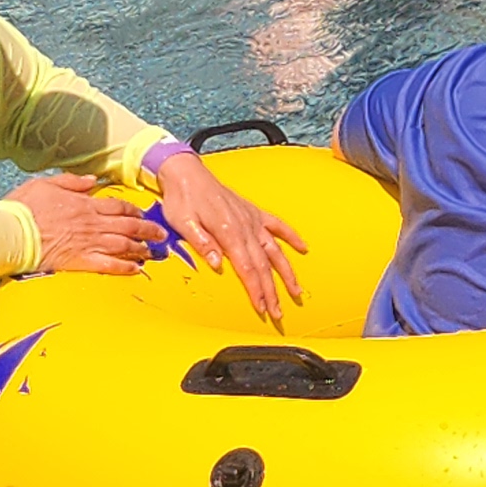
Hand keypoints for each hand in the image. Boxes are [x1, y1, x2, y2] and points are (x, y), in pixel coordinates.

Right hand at [13, 174, 163, 275]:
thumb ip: (72, 182)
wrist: (9, 232)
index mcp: (84, 204)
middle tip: (161, 235)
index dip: (133, 211)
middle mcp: (91, 223)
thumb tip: (92, 180)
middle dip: (147, 230)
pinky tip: (136, 270)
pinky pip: (108, 265)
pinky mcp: (79, 261)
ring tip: (154, 253)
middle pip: (127, 226)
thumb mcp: (46, 184)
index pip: (117, 206)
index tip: (143, 215)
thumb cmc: (23, 208)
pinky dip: (124, 268)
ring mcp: (87, 243)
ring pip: (123, 245)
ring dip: (141, 248)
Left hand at [147, 148, 310, 325]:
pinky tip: (303, 248)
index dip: (256, 290)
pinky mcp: (254, 212)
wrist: (187, 173)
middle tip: (278, 313)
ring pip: (275, 251)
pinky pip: (278, 226)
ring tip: (296, 291)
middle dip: (272, 291)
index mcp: (228, 232)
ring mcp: (252, 219)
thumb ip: (201, 242)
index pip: (247, 268)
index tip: (262, 308)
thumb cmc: (182, 198)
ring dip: (287, 272)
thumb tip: (215, 263)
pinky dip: (291, 236)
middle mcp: (245, 227)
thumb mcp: (182, 222)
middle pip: (263, 266)